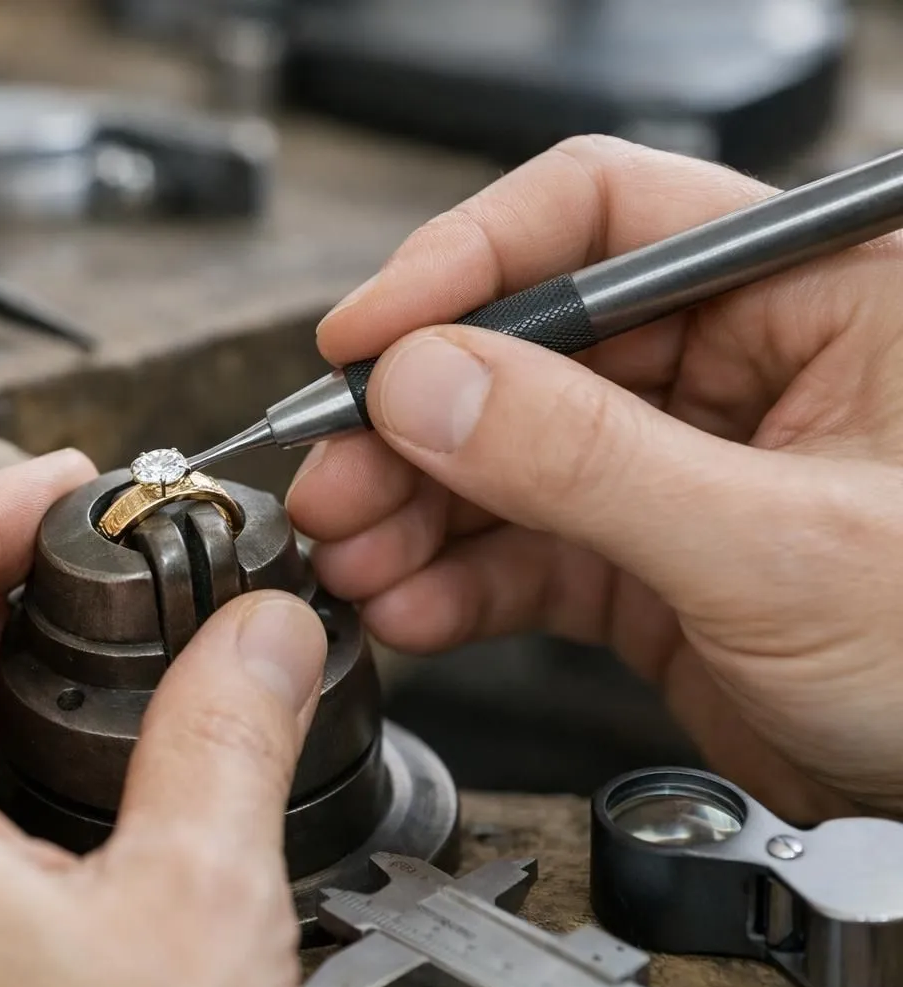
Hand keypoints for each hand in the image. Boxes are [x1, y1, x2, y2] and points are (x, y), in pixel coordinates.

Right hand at [288, 135, 902, 821]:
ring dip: (415, 506)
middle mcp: (741, 363)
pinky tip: (410, 604)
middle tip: (338, 471)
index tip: (368, 336)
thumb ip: (589, 458)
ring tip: (353, 552)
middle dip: (416, 418)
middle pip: (526, 346)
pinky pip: (526, 548)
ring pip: (508, 454)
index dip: (466, 263)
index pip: (601, 218)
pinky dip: (456, 579)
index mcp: (811, 293)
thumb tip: (428, 384)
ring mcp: (686, 466)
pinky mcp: (651, 563)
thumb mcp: (776, 545)